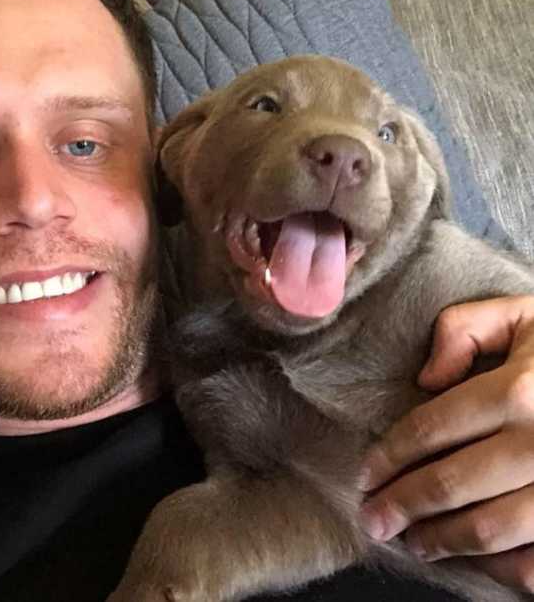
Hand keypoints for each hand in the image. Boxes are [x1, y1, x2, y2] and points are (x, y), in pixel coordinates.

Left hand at [357, 295, 533, 590]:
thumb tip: (426, 380)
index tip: (365, 475)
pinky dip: (499, 567)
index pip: (429, 429)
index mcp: (519, 390)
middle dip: (401, 506)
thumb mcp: (525, 316)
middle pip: (449, 484)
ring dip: (441, 541)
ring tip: (414, 542)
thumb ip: (464, 328)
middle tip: (373, 519)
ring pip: (489, 529)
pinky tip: (474, 559)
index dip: (388, 457)